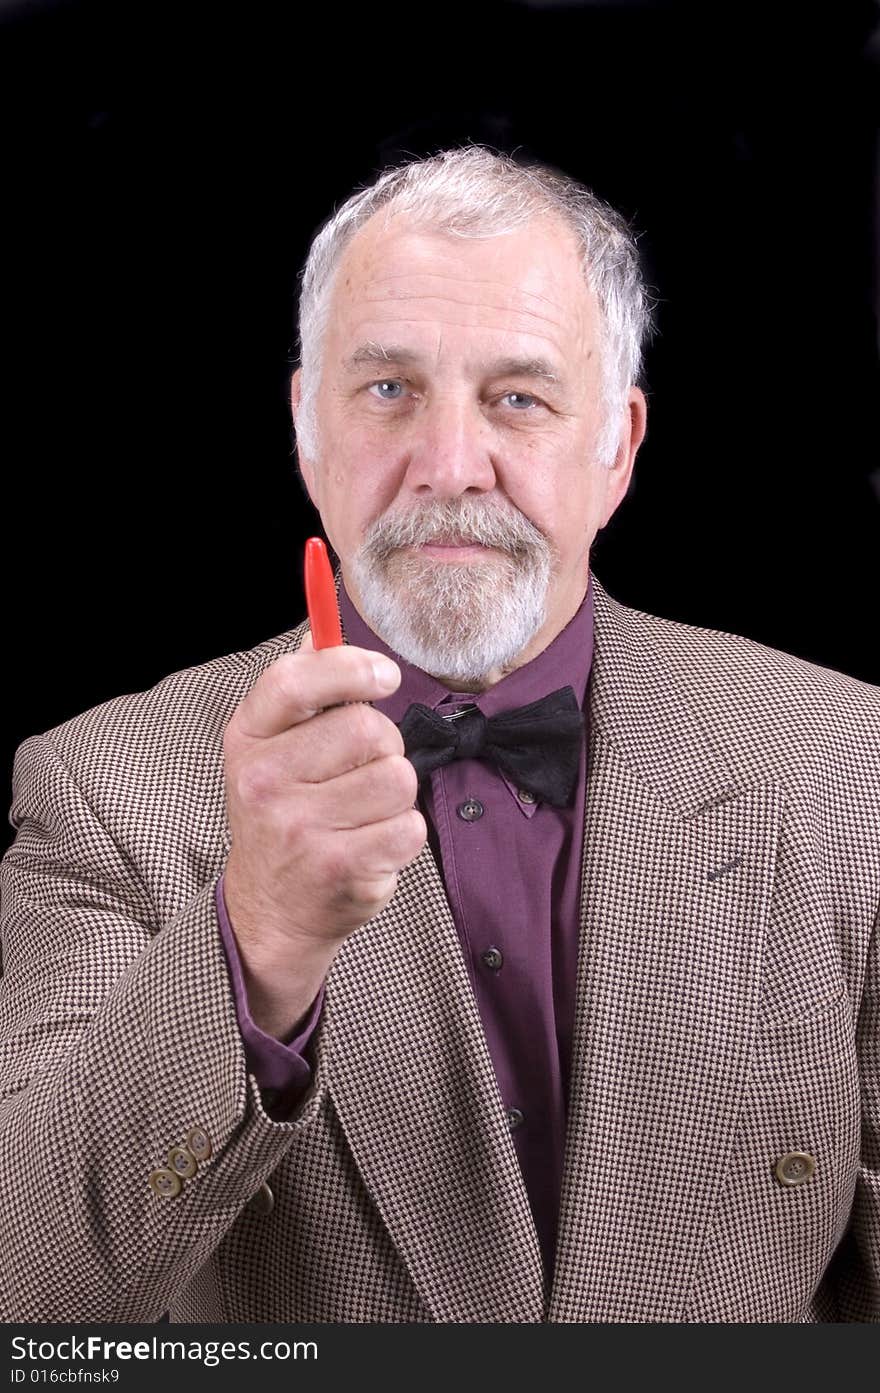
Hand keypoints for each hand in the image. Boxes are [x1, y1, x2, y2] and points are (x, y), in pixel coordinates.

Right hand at [222, 634, 425, 990]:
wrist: (271, 910)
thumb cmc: (284, 814)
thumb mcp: (272, 749)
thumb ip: (301, 691)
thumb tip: (320, 630)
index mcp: (248, 738)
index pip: (298, 680)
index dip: (351, 667)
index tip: (384, 675)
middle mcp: (264, 780)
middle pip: (368, 729)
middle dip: (383, 747)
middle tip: (361, 773)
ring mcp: (298, 826)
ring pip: (397, 778)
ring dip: (394, 796)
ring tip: (362, 814)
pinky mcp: (338, 866)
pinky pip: (409, 825)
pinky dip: (402, 835)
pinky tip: (370, 845)